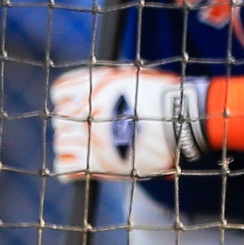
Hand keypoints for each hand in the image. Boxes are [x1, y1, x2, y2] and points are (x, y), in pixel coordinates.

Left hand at [50, 64, 208, 179]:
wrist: (184, 123)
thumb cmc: (166, 98)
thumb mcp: (135, 76)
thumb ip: (107, 82)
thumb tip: (92, 87)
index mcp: (95, 86)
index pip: (59, 93)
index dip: (69, 100)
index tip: (82, 106)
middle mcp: (87, 111)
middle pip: (60, 118)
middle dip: (73, 123)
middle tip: (95, 129)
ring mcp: (89, 137)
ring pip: (60, 142)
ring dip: (73, 145)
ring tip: (93, 147)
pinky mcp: (96, 163)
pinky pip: (63, 167)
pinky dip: (70, 168)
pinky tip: (86, 165)